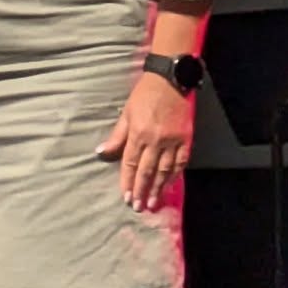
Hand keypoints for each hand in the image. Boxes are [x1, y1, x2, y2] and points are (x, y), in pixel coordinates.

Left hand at [98, 70, 194, 211]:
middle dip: (141, 190)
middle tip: (138, 207)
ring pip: (165, 170)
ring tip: (153, 202)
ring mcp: (172, 140)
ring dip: (158, 188)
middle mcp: (155, 140)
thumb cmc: (144, 95)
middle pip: (147, 170)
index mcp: (138, 133)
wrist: (170, 80)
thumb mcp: (126, 113)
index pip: (130, 163)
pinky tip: (170, 185)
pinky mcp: (186, 138)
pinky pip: (181, 162)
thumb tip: (101, 153)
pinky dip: (175, 175)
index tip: (125, 196)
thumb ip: (116, 136)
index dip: (127, 181)